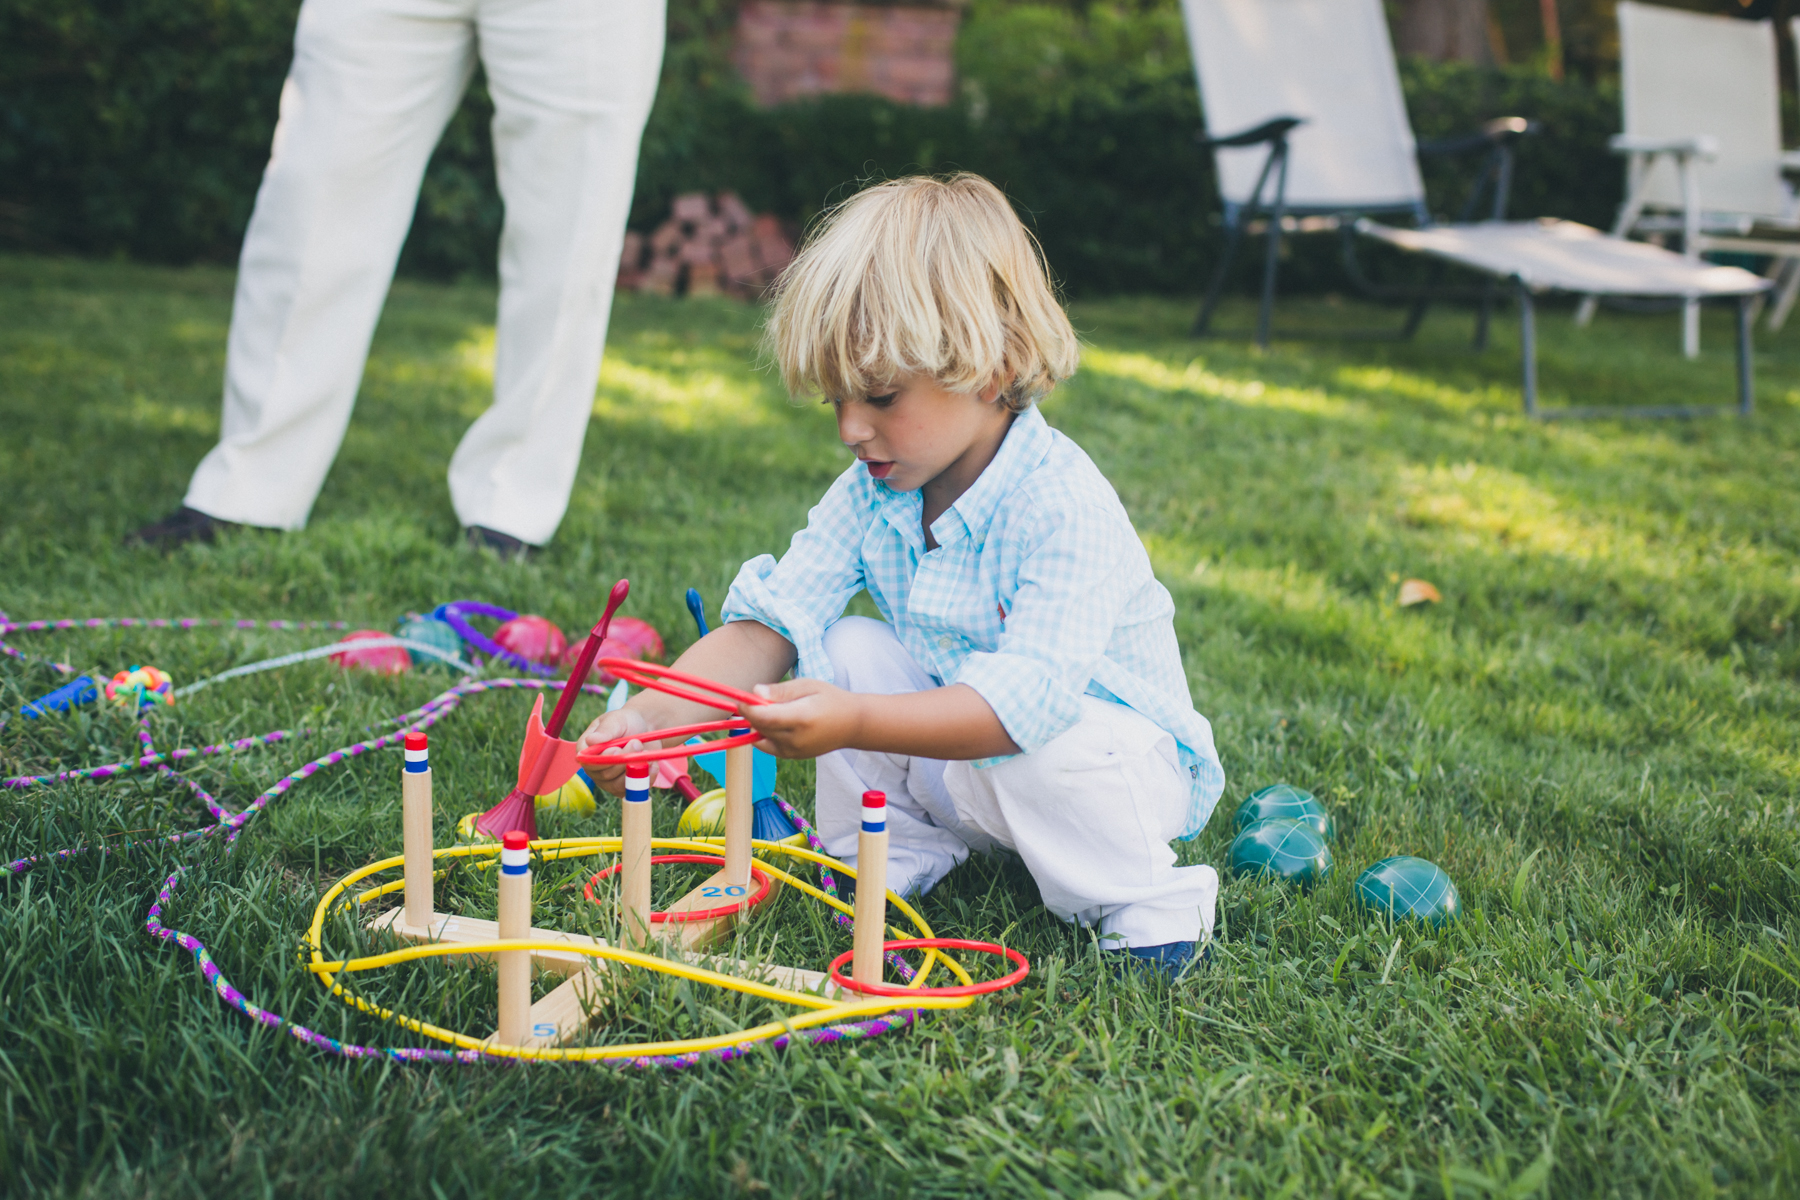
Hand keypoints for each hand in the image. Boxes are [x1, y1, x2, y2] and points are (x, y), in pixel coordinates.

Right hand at [576, 706, 654, 795]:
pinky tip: (652, 765)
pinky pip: (634, 790)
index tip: (617, 749)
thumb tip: (590, 740)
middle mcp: (594, 769)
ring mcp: (608, 781)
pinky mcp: (624, 788)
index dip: (604, 759)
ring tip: (645, 752)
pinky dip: (646, 778)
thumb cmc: (625, 722)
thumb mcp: (616, 720)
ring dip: (635, 769)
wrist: (643, 729)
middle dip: (624, 760)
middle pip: (606, 775)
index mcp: (586, 752)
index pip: (589, 763)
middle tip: (637, 743)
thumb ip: (606, 730)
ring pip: (620, 785)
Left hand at [739, 678, 863, 758]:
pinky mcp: (791, 756)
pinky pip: (767, 745)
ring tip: (773, 709)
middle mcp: (795, 739)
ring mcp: (793, 751)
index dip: (747, 708)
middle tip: (756, 698)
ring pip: (760, 737)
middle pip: (759, 727)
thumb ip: (780, 691)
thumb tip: (754, 692)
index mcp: (801, 718)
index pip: (763, 717)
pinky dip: (764, 733)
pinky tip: (776, 722)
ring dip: (758, 723)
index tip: (741, 698)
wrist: (852, 725)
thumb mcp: (808, 685)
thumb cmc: (830, 699)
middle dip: (751, 713)